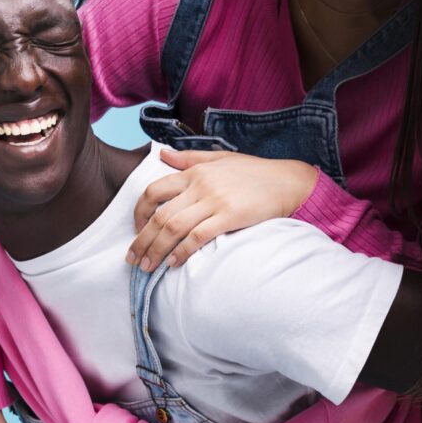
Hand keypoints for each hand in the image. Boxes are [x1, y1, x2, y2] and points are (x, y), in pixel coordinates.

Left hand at [127, 148, 317, 270]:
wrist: (288, 182)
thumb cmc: (255, 172)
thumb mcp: (220, 158)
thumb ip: (189, 158)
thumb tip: (162, 154)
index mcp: (195, 172)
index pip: (153, 192)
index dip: (139, 213)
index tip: (137, 230)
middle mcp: (200, 186)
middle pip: (160, 215)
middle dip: (142, 241)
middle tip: (133, 259)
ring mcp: (215, 201)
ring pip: (174, 228)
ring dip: (157, 250)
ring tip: (148, 267)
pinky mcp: (230, 217)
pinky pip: (198, 237)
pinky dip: (182, 251)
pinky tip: (174, 263)